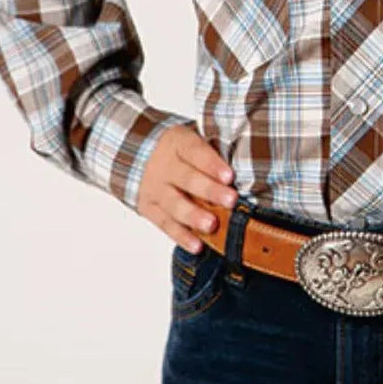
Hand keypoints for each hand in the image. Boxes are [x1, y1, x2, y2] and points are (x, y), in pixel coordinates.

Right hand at [137, 124, 237, 251]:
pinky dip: (181, 236)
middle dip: (210, 191)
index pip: (196, 152)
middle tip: (230, 200)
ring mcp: (155, 188)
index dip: (213, 164)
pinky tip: (197, 245)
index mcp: (178, 143)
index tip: (230, 176)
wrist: (137, 153)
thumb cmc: (178, 148)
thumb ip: (214, 149)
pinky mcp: (148, 208)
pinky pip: (165, 224)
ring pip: (174, 204)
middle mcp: (164, 166)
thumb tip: (245, 164)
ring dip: (194, 216)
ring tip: (212, 225)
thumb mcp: (192, 138)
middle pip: (187, 179)